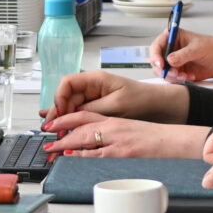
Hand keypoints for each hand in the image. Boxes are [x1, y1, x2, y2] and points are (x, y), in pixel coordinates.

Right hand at [44, 71, 185, 125]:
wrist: (160, 106)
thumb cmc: (143, 100)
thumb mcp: (116, 105)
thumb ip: (92, 109)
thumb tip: (73, 116)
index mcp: (96, 80)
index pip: (67, 83)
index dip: (59, 97)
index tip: (59, 112)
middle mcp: (92, 87)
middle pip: (65, 97)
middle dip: (57, 112)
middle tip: (52, 129)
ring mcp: (93, 98)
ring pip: (70, 107)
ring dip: (62, 119)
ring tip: (56, 133)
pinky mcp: (97, 108)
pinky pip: (79, 113)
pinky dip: (70, 121)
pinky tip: (62, 127)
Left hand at [44, 114, 209, 158]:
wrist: (172, 140)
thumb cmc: (151, 137)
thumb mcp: (127, 130)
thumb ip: (109, 133)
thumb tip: (89, 143)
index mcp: (113, 120)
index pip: (84, 115)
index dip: (65, 118)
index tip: (51, 123)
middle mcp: (113, 127)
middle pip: (80, 124)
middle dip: (60, 130)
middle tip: (45, 137)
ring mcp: (117, 139)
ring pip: (85, 138)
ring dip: (65, 144)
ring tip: (51, 150)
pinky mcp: (122, 152)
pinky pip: (98, 153)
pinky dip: (82, 154)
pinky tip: (71, 156)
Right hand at [149, 28, 212, 81]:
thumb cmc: (212, 47)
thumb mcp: (197, 48)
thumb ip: (183, 54)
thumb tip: (170, 60)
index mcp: (172, 38)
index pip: (156, 46)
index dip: (155, 56)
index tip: (161, 64)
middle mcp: (170, 50)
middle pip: (156, 61)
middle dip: (164, 69)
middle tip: (174, 73)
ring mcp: (173, 61)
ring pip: (163, 72)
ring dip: (172, 76)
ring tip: (185, 75)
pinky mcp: (177, 71)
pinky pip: (171, 78)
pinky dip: (179, 80)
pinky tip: (189, 76)